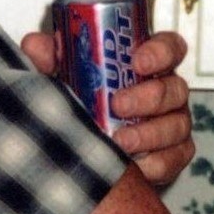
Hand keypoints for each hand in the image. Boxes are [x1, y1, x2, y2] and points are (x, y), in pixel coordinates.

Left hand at [19, 29, 194, 187]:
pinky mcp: (174, 155)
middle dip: (149, 97)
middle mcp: (166, 91)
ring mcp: (174, 124)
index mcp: (147, 64)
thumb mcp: (63, 75)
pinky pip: (175, 158)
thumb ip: (50, 57)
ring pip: (178, 125)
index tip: (138, 61)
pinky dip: (156, 163)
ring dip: (150, 133)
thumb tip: (35, 45)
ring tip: (119, 141)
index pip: (170, 47)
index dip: (161, 51)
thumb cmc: (82, 99)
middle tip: (118, 105)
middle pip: (175, 88)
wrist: (84, 148)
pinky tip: (135, 167)